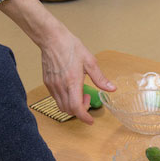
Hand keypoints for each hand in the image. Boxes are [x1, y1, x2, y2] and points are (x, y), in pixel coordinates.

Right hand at [0, 0, 114, 124]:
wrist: (52, 39)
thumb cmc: (71, 47)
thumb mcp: (90, 61)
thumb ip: (100, 78)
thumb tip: (112, 89)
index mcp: (72, 82)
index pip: (76, 108)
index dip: (84, 117)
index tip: (91, 120)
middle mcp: (61, 86)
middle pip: (69, 110)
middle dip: (80, 110)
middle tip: (88, 98)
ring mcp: (52, 86)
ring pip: (61, 106)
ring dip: (72, 105)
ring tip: (80, 92)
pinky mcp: (47, 83)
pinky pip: (56, 98)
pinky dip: (65, 99)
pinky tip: (71, 88)